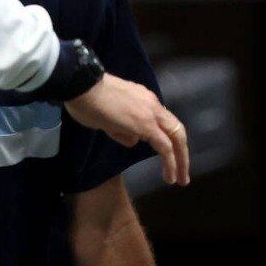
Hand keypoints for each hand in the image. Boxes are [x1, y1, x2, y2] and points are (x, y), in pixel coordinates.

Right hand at [64, 74, 189, 185]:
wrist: (82, 86)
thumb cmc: (87, 100)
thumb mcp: (109, 118)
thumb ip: (123, 129)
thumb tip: (134, 139)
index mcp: (144, 100)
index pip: (163, 122)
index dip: (168, 140)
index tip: (169, 156)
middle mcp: (152, 104)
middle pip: (176, 131)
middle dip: (182, 154)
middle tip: (183, 174)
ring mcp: (151, 113)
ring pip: (175, 139)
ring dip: (180, 161)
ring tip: (179, 180)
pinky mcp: (146, 124)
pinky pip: (164, 147)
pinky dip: (171, 163)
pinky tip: (169, 176)